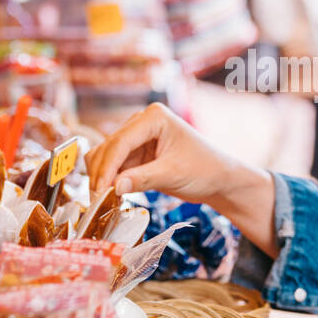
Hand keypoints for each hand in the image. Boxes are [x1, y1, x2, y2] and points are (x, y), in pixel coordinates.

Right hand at [85, 103, 278, 256]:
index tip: (100, 189)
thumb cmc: (204, 169)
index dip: (107, 166)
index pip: (121, 141)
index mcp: (154, 117)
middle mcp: (142, 122)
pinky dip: (110, 180)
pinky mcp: (136, 153)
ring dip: (103, 177)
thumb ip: (143, 179)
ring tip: (104, 200)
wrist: (218, 178)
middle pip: (109, 147)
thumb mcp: (173, 174)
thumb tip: (114, 187)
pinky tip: (112, 195)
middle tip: (98, 199)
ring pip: (106, 156)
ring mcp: (137, 137)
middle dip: (101, 173)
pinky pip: (114, 166)